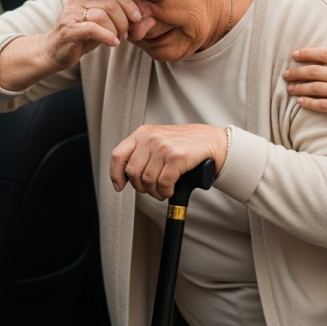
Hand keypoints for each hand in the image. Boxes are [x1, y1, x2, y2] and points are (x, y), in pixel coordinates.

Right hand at [40, 0, 154, 71]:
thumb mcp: (110, 26)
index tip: (138, 18)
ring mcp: (72, 12)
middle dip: (125, 18)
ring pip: (103, 14)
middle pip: (111, 1)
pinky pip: (93, 28)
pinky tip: (114, 43)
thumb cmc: (85, 36)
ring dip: (117, 29)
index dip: (131, 3)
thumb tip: (153, 19)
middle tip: (127, 32)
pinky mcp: (69, 29)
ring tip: (119, 38)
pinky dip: (107, 36)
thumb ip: (130, 22)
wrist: (55, 51)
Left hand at [110, 123, 227, 199]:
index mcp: (143, 133)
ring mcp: (163, 147)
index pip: (118, 155)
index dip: (116, 174)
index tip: (119, 185)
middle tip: (152, 188)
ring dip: (155, 192)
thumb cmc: (185, 143)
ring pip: (148, 181)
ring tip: (163, 190)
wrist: (210, 141)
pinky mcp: (176, 157)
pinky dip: (166, 191)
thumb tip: (124, 176)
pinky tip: (171, 188)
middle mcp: (151, 138)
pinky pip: (163, 183)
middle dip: (141, 187)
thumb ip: (142, 152)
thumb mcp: (158, 140)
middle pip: (133, 172)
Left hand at [282, 36, 326, 131]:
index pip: (326, 55)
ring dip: (300, 88)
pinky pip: (324, 105)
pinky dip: (310, 103)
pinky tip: (300, 103)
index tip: (295, 54)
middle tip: (285, 74)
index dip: (308, 53)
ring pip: (317, 88)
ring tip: (289, 89)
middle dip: (297, 72)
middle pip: (317, 71)